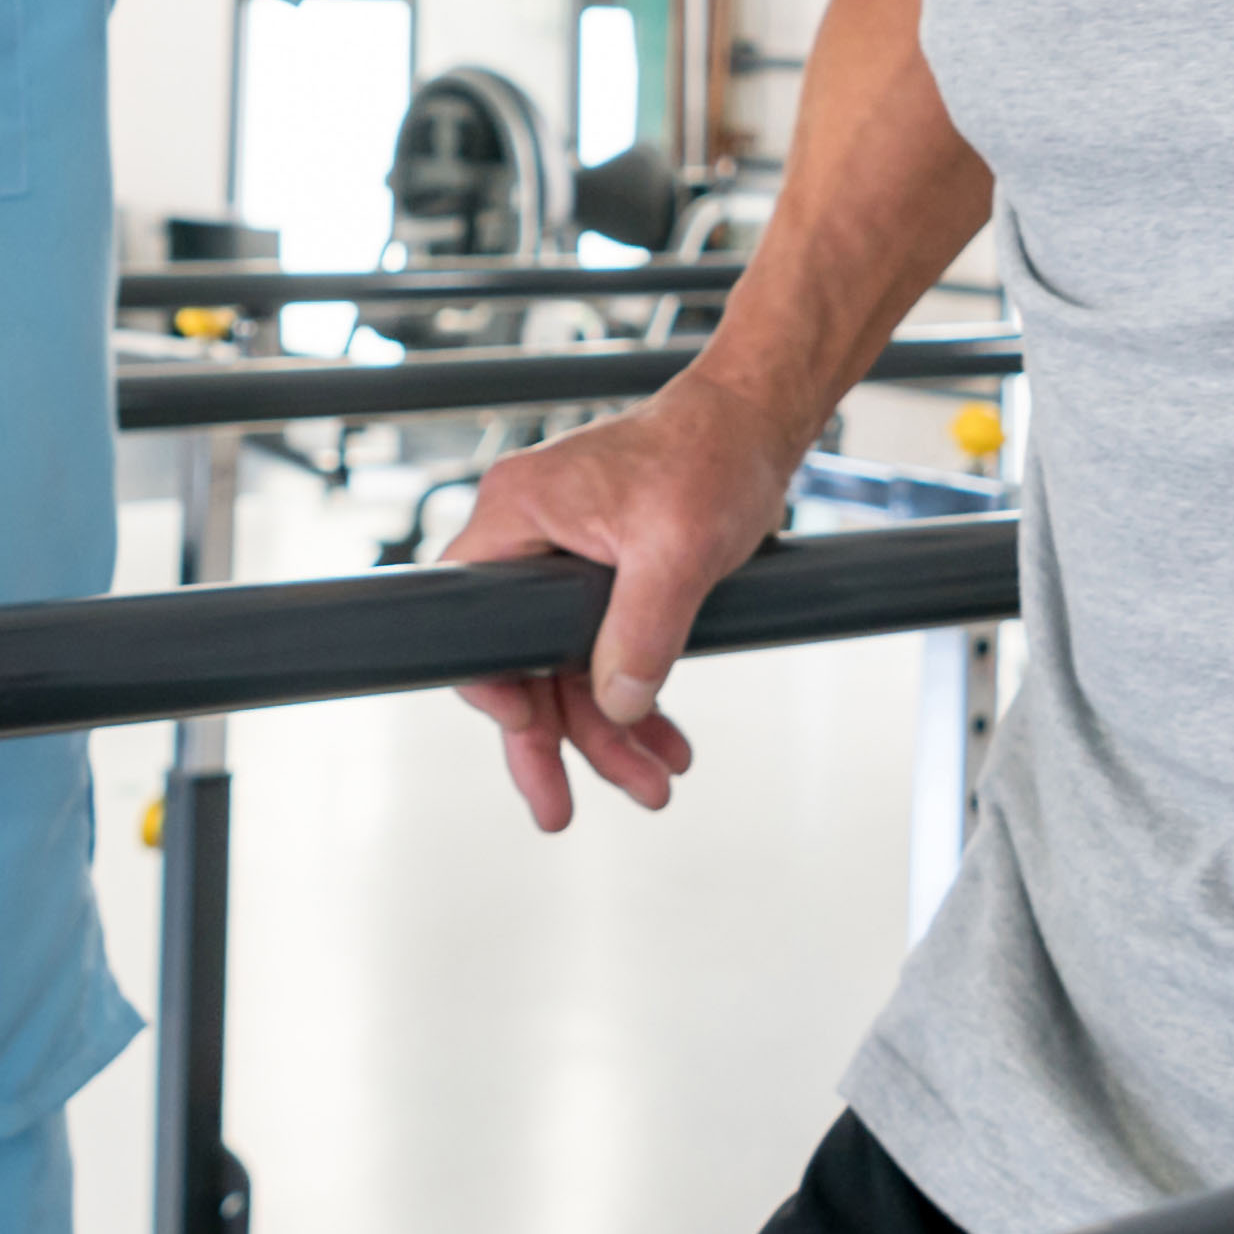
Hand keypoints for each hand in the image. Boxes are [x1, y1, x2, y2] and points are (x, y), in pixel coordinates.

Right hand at [445, 372, 804, 830]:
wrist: (758, 423)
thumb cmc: (711, 454)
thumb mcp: (678, 550)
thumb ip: (642, 633)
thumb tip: (619, 706)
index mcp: (517, 515)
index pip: (475, 622)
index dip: (495, 688)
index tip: (529, 736)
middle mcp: (529, 541)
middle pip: (520, 663)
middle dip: (555, 741)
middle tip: (561, 810)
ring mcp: (564, 563)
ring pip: (568, 671)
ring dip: (609, 732)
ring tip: (653, 783)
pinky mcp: (606, 579)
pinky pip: (605, 654)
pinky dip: (635, 700)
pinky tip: (665, 742)